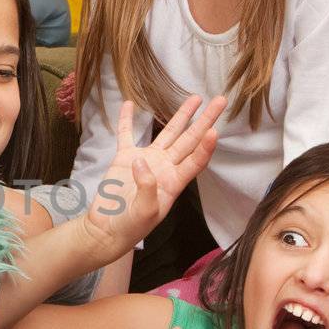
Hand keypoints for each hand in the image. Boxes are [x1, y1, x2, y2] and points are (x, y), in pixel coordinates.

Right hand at [84, 97, 225, 260]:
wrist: (107, 229)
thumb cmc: (130, 227)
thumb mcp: (144, 213)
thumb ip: (146, 188)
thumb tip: (140, 161)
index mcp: (174, 182)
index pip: (195, 160)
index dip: (206, 147)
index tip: (214, 131)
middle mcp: (165, 167)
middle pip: (190, 139)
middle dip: (205, 120)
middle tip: (221, 101)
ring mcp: (146, 161)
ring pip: (168, 133)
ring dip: (181, 115)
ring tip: (195, 98)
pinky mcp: (124, 158)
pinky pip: (126, 134)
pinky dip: (127, 120)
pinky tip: (129, 104)